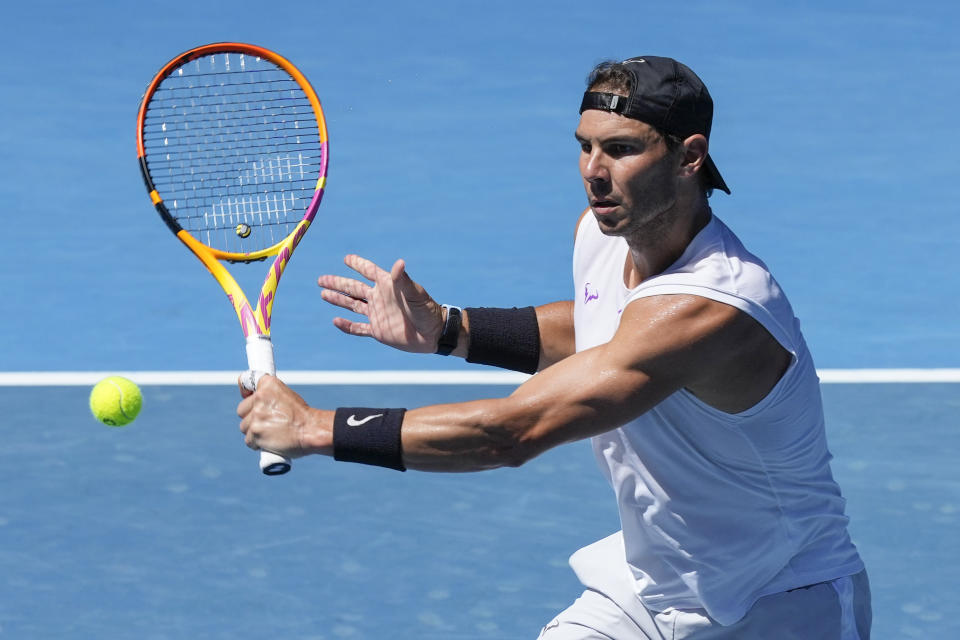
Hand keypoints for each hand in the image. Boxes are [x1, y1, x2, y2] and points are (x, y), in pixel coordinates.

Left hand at [237, 375, 329, 457]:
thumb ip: (270, 396)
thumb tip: (255, 403)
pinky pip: (248, 440)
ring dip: (254, 432)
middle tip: (267, 421)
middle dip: (250, 417)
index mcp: (268, 384)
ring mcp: (256, 415)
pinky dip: (257, 443)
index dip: (244, 390)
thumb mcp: (287, 396)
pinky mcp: (255, 432)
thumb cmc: (302, 416)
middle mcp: (259, 397)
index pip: (245, 380)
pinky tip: (270, 441)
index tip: (247, 396)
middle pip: (242, 410)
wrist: (312, 430)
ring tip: (271, 433)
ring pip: (244, 427)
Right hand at [317, 255, 444, 352]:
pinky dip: (347, 326)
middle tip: (321, 279)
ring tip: (323, 294)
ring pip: (352, 306)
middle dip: (338, 283)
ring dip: (338, 300)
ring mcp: (377, 315)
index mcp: (387, 286)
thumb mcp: (414, 294)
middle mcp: (379, 298)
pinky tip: (336, 321)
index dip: (358, 264)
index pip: (369, 271)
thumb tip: (399, 262)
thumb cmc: (426, 310)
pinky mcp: (378, 331)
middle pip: (353, 288)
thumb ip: (403, 280)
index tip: (346, 258)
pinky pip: (358, 328)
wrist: (433, 334)